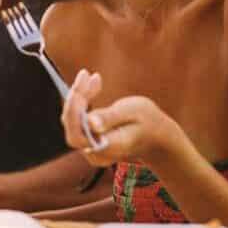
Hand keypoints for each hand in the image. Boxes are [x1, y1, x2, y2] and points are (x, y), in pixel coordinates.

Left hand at [62, 69, 189, 167]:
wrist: (154, 135)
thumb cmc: (147, 122)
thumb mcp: (134, 112)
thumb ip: (111, 118)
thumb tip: (90, 122)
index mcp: (110, 147)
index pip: (78, 135)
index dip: (73, 111)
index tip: (82, 84)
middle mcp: (97, 153)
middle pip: (73, 127)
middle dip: (76, 98)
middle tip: (85, 74)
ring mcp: (91, 149)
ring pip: (73, 121)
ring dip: (79, 96)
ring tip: (92, 77)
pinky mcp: (88, 140)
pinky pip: (77, 119)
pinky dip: (82, 99)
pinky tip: (93, 83)